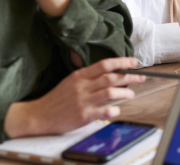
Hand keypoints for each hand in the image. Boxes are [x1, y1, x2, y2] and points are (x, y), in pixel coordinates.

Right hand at [4, 57, 145, 137]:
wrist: (39, 115)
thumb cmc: (57, 98)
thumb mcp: (70, 81)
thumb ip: (88, 76)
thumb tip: (110, 72)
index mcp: (79, 76)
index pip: (104, 65)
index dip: (121, 62)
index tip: (134, 62)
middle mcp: (82, 87)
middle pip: (111, 78)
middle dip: (129, 77)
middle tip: (141, 78)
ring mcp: (83, 101)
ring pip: (110, 93)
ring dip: (125, 93)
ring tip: (130, 94)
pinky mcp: (83, 116)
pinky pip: (104, 111)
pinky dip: (114, 110)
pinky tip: (116, 110)